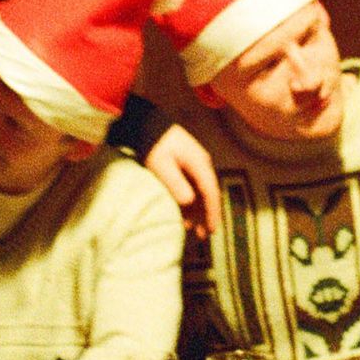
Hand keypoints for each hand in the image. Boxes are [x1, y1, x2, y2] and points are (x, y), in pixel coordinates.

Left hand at [142, 124, 220, 238]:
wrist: (147, 123)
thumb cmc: (154, 144)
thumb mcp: (162, 165)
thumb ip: (176, 183)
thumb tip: (189, 201)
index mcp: (199, 164)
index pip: (211, 192)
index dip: (212, 212)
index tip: (211, 229)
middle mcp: (202, 165)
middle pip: (208, 194)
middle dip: (207, 215)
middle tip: (204, 235)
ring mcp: (195, 165)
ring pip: (201, 193)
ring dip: (198, 211)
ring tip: (193, 230)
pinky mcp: (186, 166)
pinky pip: (193, 188)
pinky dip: (190, 203)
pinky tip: (185, 215)